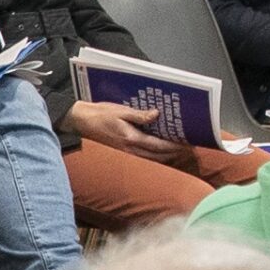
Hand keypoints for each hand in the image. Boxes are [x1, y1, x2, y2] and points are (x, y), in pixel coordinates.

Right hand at [68, 102, 188, 162]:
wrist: (80, 121)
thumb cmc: (100, 114)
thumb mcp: (120, 111)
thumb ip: (139, 115)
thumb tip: (157, 115)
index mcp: (132, 139)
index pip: (159, 146)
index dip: (175, 146)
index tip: (188, 143)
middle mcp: (131, 149)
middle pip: (159, 156)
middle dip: (174, 152)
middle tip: (188, 146)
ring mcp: (127, 152)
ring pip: (152, 158)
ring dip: (166, 155)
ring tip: (178, 147)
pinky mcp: (124, 151)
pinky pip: (144, 156)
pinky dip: (155, 153)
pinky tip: (160, 146)